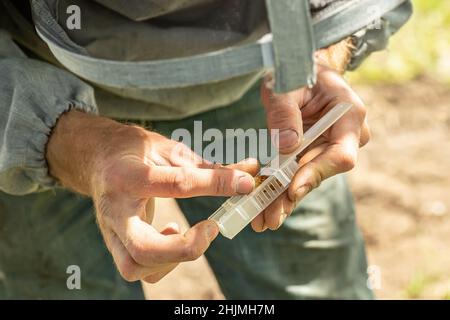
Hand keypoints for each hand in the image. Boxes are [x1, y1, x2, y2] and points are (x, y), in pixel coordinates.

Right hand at [46, 111, 257, 281]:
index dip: (217, 184)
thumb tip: (250, 171)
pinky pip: (136, 269)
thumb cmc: (135, 151)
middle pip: (144, 248)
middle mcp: (115, 208)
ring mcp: (111, 230)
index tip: (245, 183)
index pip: (176, 184)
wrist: (97, 158)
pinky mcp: (115, 242)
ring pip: (136, 267)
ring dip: (173, 259)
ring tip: (189, 233)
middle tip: (211, 228)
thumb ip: (207, 167)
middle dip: (185, 248)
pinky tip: (171, 236)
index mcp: (128, 175)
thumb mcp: (168, 150)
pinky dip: (161, 263)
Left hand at [255, 65, 369, 230]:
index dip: (317, 173)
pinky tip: (264, 208)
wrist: (300, 69)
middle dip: (293, 194)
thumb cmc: (296, 69)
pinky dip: (281, 190)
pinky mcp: (314, 153)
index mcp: (349, 113)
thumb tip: (289, 147)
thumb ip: (286, 113)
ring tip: (261, 219)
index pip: (341, 153)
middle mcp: (346, 135)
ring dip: (284, 199)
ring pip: (308, 178)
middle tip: (269, 217)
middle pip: (321, 172)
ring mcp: (331, 146)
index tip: (292, 189)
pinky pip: (298, 174)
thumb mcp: (286, 84)